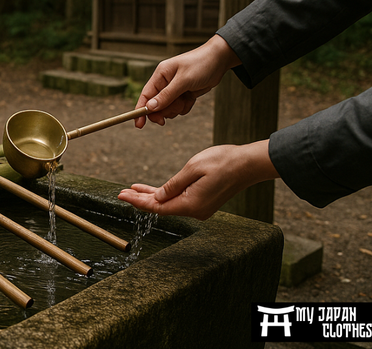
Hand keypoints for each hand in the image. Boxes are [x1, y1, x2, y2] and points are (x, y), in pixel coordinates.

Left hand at [117, 140, 278, 219]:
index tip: (121, 196)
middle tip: (121, 193)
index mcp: (191, 204)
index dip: (137, 201)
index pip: (157, 206)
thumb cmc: (224, 162)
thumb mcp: (193, 168)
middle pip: (161, 207)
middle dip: (140, 199)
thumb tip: (157, 197)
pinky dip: (165, 194)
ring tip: (132, 189)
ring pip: (169, 203)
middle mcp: (195, 210)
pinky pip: (179, 199)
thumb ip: (172, 185)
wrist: (250, 164)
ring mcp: (200, 207)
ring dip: (151, 196)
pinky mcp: (204, 202)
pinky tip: (154, 190)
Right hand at [134, 35, 241, 127]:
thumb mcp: (183, 80)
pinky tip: (191, 98)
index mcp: (160, 75)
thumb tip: (150, 108)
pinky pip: (179, 108)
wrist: (220, 59)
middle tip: (176, 108)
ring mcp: (174, 89)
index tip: (139, 125)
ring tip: (187, 98)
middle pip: (156, 105)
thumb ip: (166, 95)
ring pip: (168, 109)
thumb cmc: (201, 64)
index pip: (146, 95)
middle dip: (166, 110)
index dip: (140, 110)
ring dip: (177, 108)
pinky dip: (185, 107)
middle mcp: (165, 83)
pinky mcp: (184, 94)